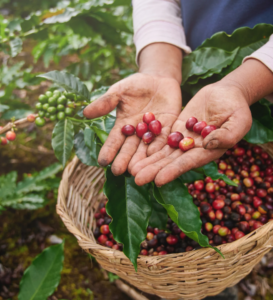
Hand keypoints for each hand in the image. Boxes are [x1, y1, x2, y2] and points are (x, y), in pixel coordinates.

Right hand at [83, 72, 181, 174]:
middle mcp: (137, 133)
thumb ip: (105, 102)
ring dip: (142, 160)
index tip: (102, 161)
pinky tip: (155, 156)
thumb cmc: (135, 85)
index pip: (114, 140)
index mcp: (124, 126)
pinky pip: (164, 139)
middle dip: (124, 160)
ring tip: (136, 171)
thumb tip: (85, 113)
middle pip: (130, 149)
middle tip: (119, 171)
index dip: (108, 150)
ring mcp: (153, 132)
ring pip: (146, 148)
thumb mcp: (119, 91)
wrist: (158, 79)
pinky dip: (160, 147)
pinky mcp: (169, 128)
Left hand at [130, 81, 252, 185]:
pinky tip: (136, 150)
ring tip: (131, 169)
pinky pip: (161, 137)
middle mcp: (193, 149)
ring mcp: (183, 139)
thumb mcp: (238, 120)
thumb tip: (206, 144)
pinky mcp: (176, 129)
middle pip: (170, 161)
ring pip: (163, 152)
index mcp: (208, 152)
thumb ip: (226, 135)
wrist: (226, 94)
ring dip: (148, 160)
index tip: (158, 180)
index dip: (173, 171)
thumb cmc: (237, 107)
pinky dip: (149, 144)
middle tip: (136, 179)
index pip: (188, 163)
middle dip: (154, 170)